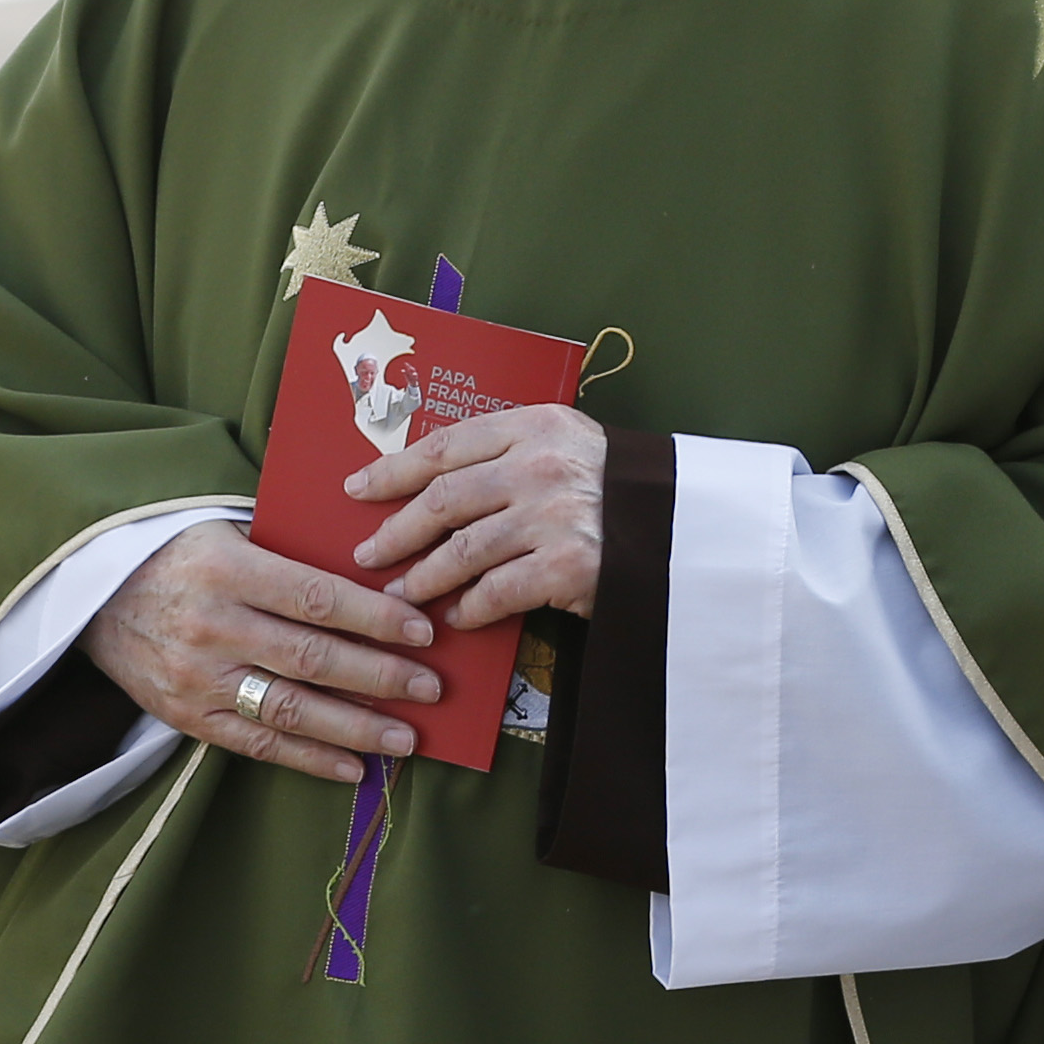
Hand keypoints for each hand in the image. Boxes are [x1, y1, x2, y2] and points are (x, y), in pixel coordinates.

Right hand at [85, 521, 442, 783]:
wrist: (92, 595)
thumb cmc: (180, 555)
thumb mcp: (229, 532)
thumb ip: (291, 554)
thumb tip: (376, 577)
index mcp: (228, 570)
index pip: (317, 598)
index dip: (375, 617)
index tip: (423, 630)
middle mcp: (213, 627)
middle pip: (312, 659)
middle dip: (380, 677)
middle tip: (431, 688)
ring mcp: (198, 678)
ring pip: (290, 710)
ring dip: (356, 728)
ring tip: (406, 739)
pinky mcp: (188, 717)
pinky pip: (258, 744)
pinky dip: (309, 759)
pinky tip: (354, 767)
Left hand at [350, 403, 607, 627]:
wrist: (685, 526)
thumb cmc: (615, 488)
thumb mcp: (567, 446)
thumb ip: (509, 454)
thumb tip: (431, 484)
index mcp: (536, 425)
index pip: (446, 445)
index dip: (394, 470)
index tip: (358, 489)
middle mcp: (540, 465)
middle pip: (444, 499)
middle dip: (397, 531)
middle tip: (368, 554)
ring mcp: (554, 516)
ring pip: (463, 550)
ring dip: (425, 577)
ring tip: (403, 595)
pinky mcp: (567, 566)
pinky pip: (497, 592)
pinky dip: (470, 608)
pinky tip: (458, 617)